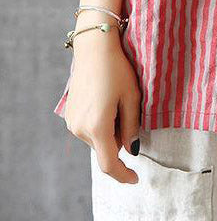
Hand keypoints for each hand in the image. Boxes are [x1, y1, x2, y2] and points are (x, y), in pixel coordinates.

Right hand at [64, 19, 140, 183]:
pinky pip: (89, 129)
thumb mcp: (132, 97)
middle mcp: (81, 129)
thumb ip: (132, 127)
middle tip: (129, 111)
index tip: (135, 178)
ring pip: (97, 139)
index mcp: (98, 127)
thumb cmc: (117, 69)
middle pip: (105, 149)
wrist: (94, 47)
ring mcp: (72, 122)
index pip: (110, 164)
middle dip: (120, 140)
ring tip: (117, 101)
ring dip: (110, 130)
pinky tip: (106, 99)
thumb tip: (132, 150)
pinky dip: (101, 123)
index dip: (124, 175)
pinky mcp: (70, 115)